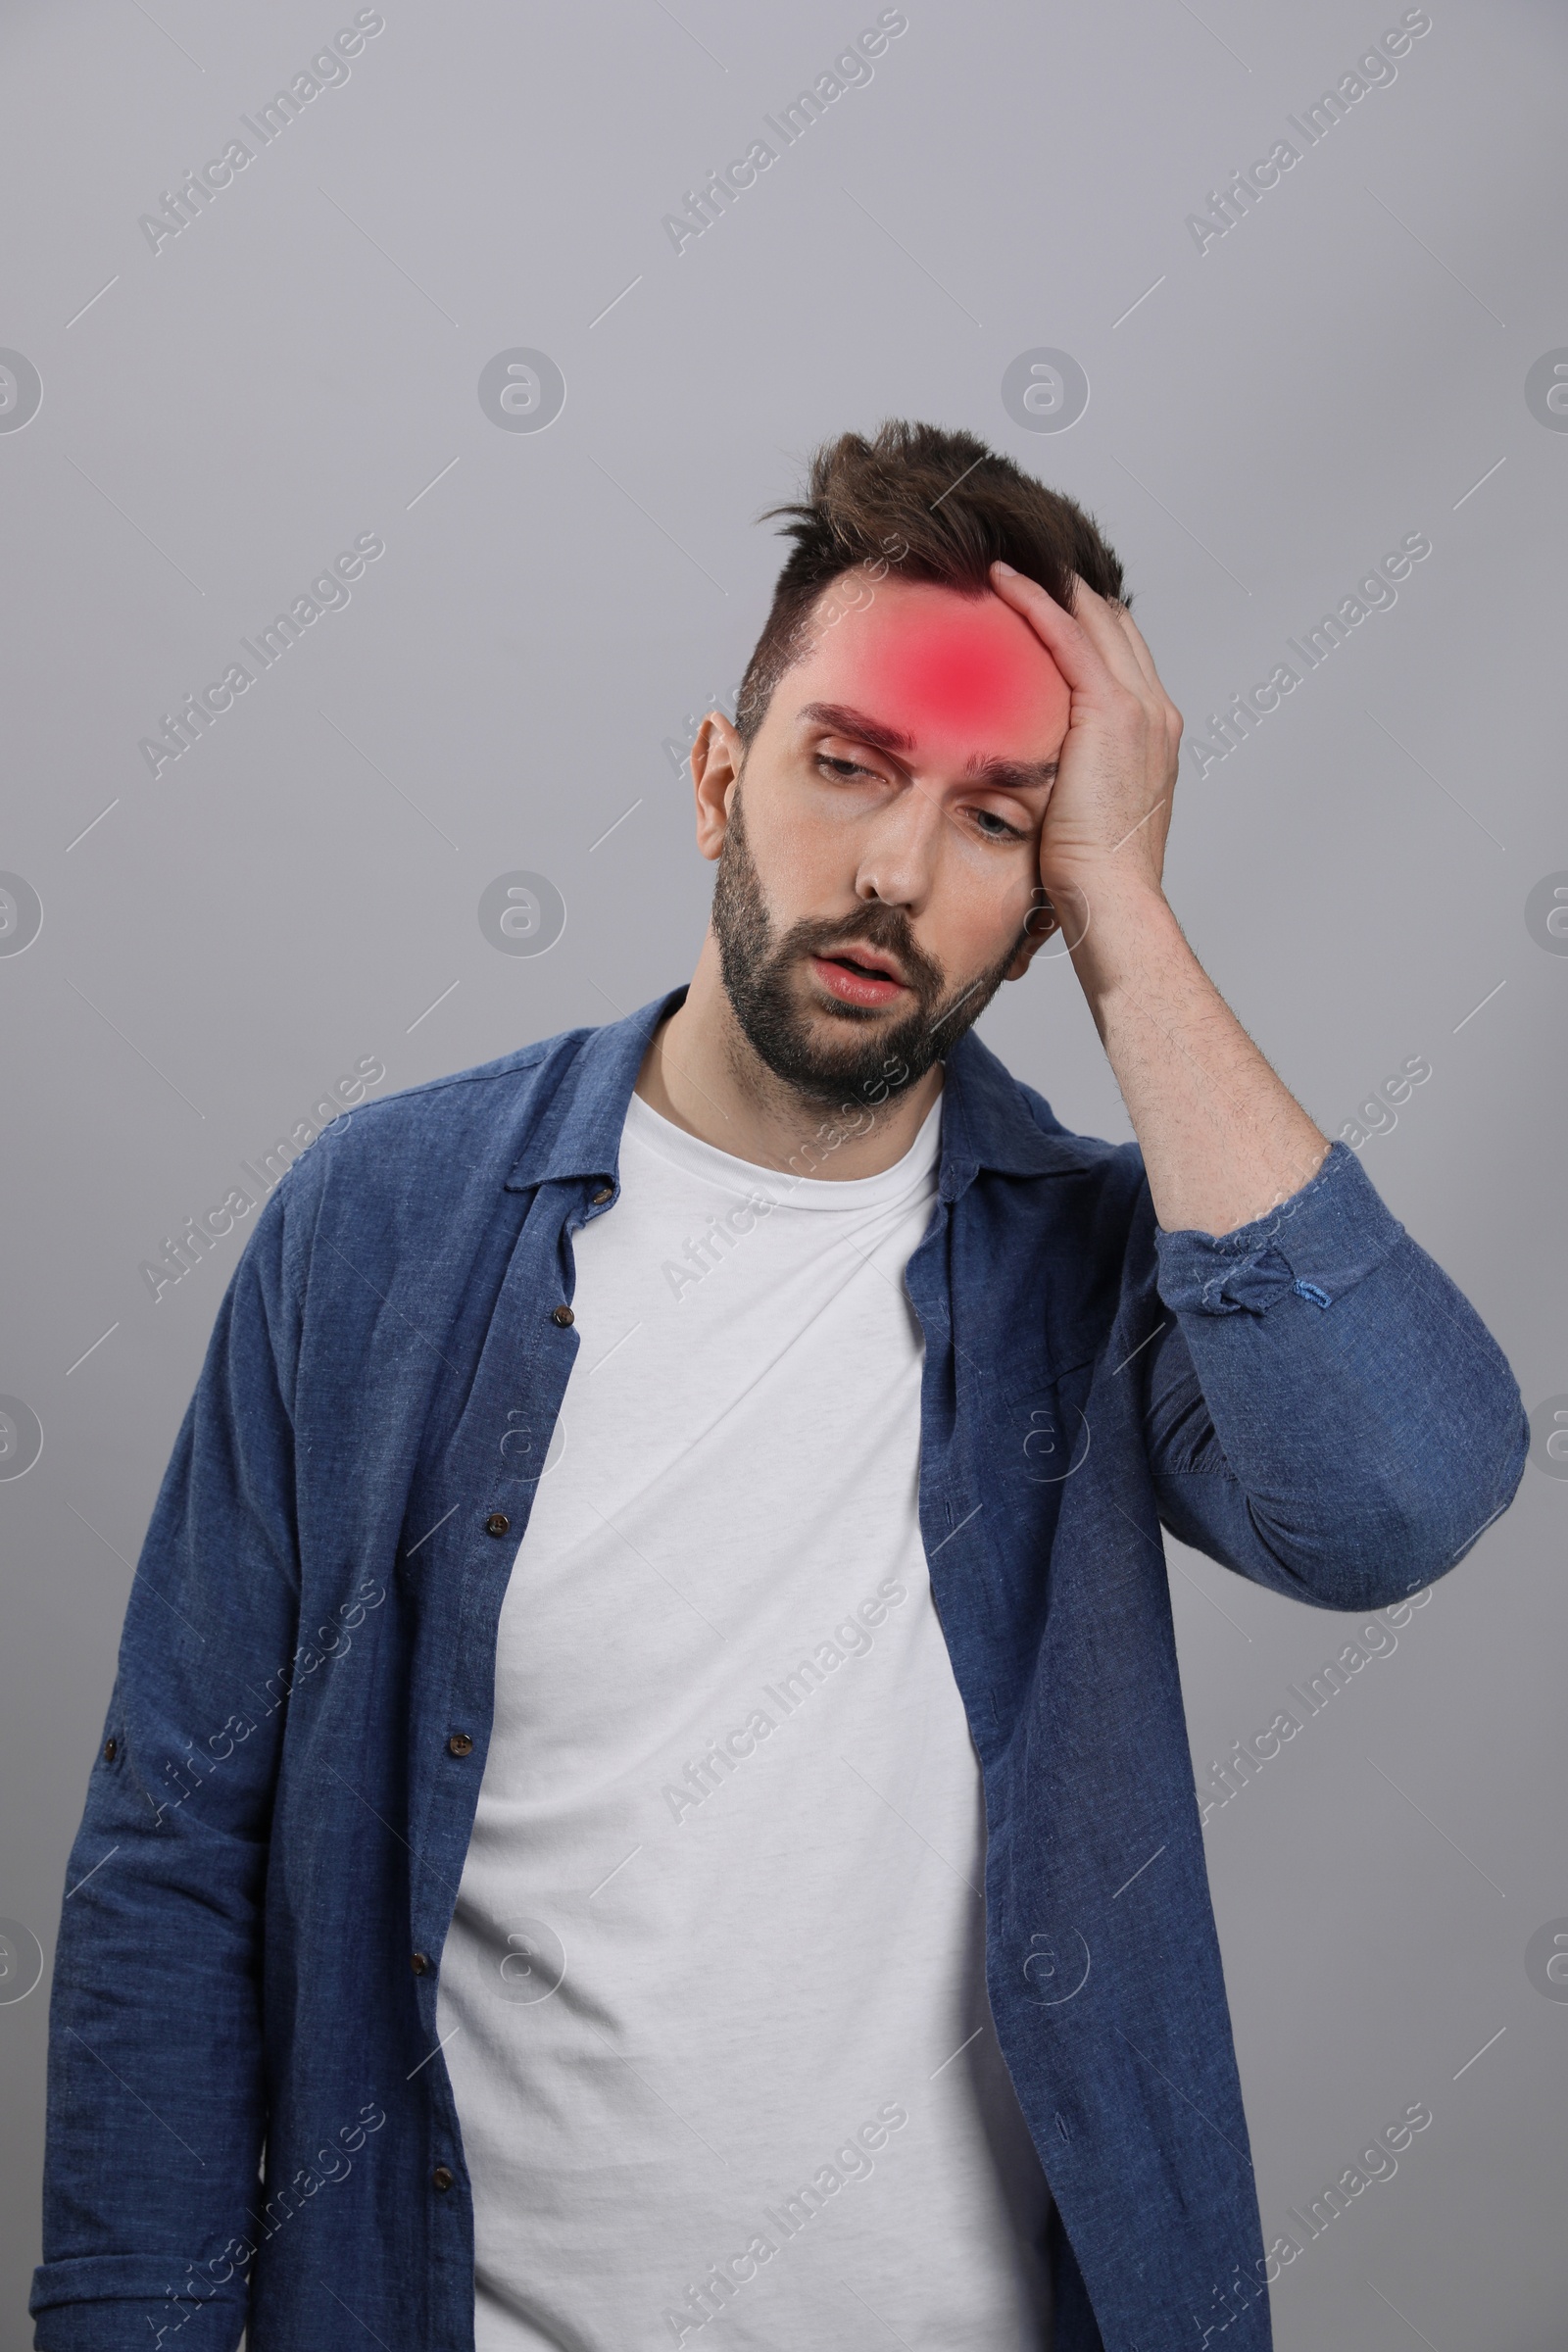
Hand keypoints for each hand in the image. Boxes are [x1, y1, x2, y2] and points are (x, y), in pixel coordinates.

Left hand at [989, 562, 1181, 920]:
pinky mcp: (1111, 712)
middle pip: (1113, 625)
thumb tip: (1020, 787)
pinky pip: (1068, 637)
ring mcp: (1138, 708)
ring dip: (1051, 582)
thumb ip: (1063, 783)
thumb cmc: (1090, 879)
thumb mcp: (1079, 817)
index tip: (1041, 599)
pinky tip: (1000, 581)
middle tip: (1020, 560)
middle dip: (1071, 589)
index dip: (1084, 622)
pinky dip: (1036, 602)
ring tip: (1004, 559)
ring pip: (1094, 619)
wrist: (1114, 898)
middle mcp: (1154, 711)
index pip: (1120, 657)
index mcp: (1152, 735)